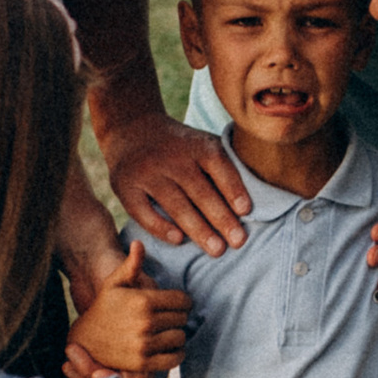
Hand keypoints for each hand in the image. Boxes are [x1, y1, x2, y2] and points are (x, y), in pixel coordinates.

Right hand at [63, 234, 191, 377]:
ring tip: (168, 332)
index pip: (183, 301)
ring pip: (180, 338)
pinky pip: (174, 358)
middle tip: (170, 319)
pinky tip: (168, 348)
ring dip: (177, 335)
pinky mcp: (143, 363)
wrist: (85, 340)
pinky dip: (176, 354)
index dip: (183, 302)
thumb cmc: (104, 308)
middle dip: (179, 318)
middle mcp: (145, 322)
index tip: (177, 304)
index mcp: (143, 300)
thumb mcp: (114, 284)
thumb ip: (131, 264)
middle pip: (183, 319)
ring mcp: (144, 344)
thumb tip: (139, 243)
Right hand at [100, 108, 251, 255]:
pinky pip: (143, 211)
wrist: (131, 128)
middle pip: (199, 191)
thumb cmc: (179, 146)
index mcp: (195, 144)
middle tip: (239, 242)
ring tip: (217, 250)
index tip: (246, 211)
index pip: (218, 166)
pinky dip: (161, 227)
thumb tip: (252, 204)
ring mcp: (146, 172)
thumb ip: (223, 165)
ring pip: (176, 204)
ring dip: (198, 229)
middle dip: (221, 218)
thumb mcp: (201, 142)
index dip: (233, 188)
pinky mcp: (125, 186)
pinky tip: (178, 240)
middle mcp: (171, 157)